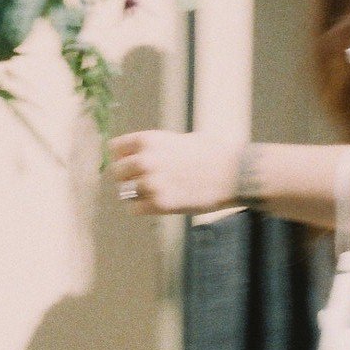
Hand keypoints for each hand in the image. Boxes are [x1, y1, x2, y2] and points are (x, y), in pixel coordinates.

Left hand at [108, 131, 243, 214]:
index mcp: (149, 140)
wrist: (233, 173)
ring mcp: (151, 183)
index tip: (129, 163)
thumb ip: (158, 148)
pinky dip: (143, 208)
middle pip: (117, 172)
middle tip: (142, 182)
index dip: (122, 157)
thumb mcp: (180, 140)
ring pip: (124, 192)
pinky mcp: (160, 203)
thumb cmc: (213, 154)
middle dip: (128, 177)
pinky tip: (157, 204)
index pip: (115, 148)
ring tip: (152, 194)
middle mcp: (146, 160)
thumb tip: (141, 157)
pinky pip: (135, 209)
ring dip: (135, 194)